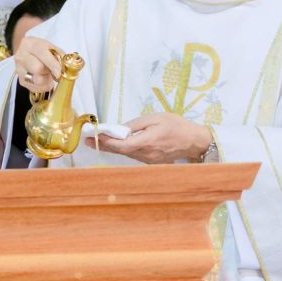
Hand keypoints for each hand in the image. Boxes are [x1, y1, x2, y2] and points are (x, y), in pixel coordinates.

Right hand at [13, 35, 64, 91]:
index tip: (59, 73)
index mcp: (30, 44)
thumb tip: (65, 68)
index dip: (52, 64)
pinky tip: (44, 79)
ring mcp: (19, 69)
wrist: (26, 52)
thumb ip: (59, 55)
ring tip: (47, 74)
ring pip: (36, 80)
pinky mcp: (21, 80)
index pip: (42, 54)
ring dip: (47, 79)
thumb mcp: (50, 47)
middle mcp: (21, 56)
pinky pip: (35, 88)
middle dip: (49, 71)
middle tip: (53, 71)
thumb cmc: (40, 50)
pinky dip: (43, 86)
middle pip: (37, 68)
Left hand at [94, 113, 212, 164]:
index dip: (106, 142)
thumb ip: (136, 124)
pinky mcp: (151, 162)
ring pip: (126, 154)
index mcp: (147, 142)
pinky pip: (134, 155)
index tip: (94, 136)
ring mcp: (149, 161)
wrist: (194, 141)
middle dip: (104, 145)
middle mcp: (146, 155)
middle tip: (87, 140)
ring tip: (99, 141)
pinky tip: (117, 144)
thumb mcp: (156, 118)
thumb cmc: (177, 126)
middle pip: (121, 151)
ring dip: (113, 147)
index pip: (121, 145)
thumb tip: (121, 129)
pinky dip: (124, 150)